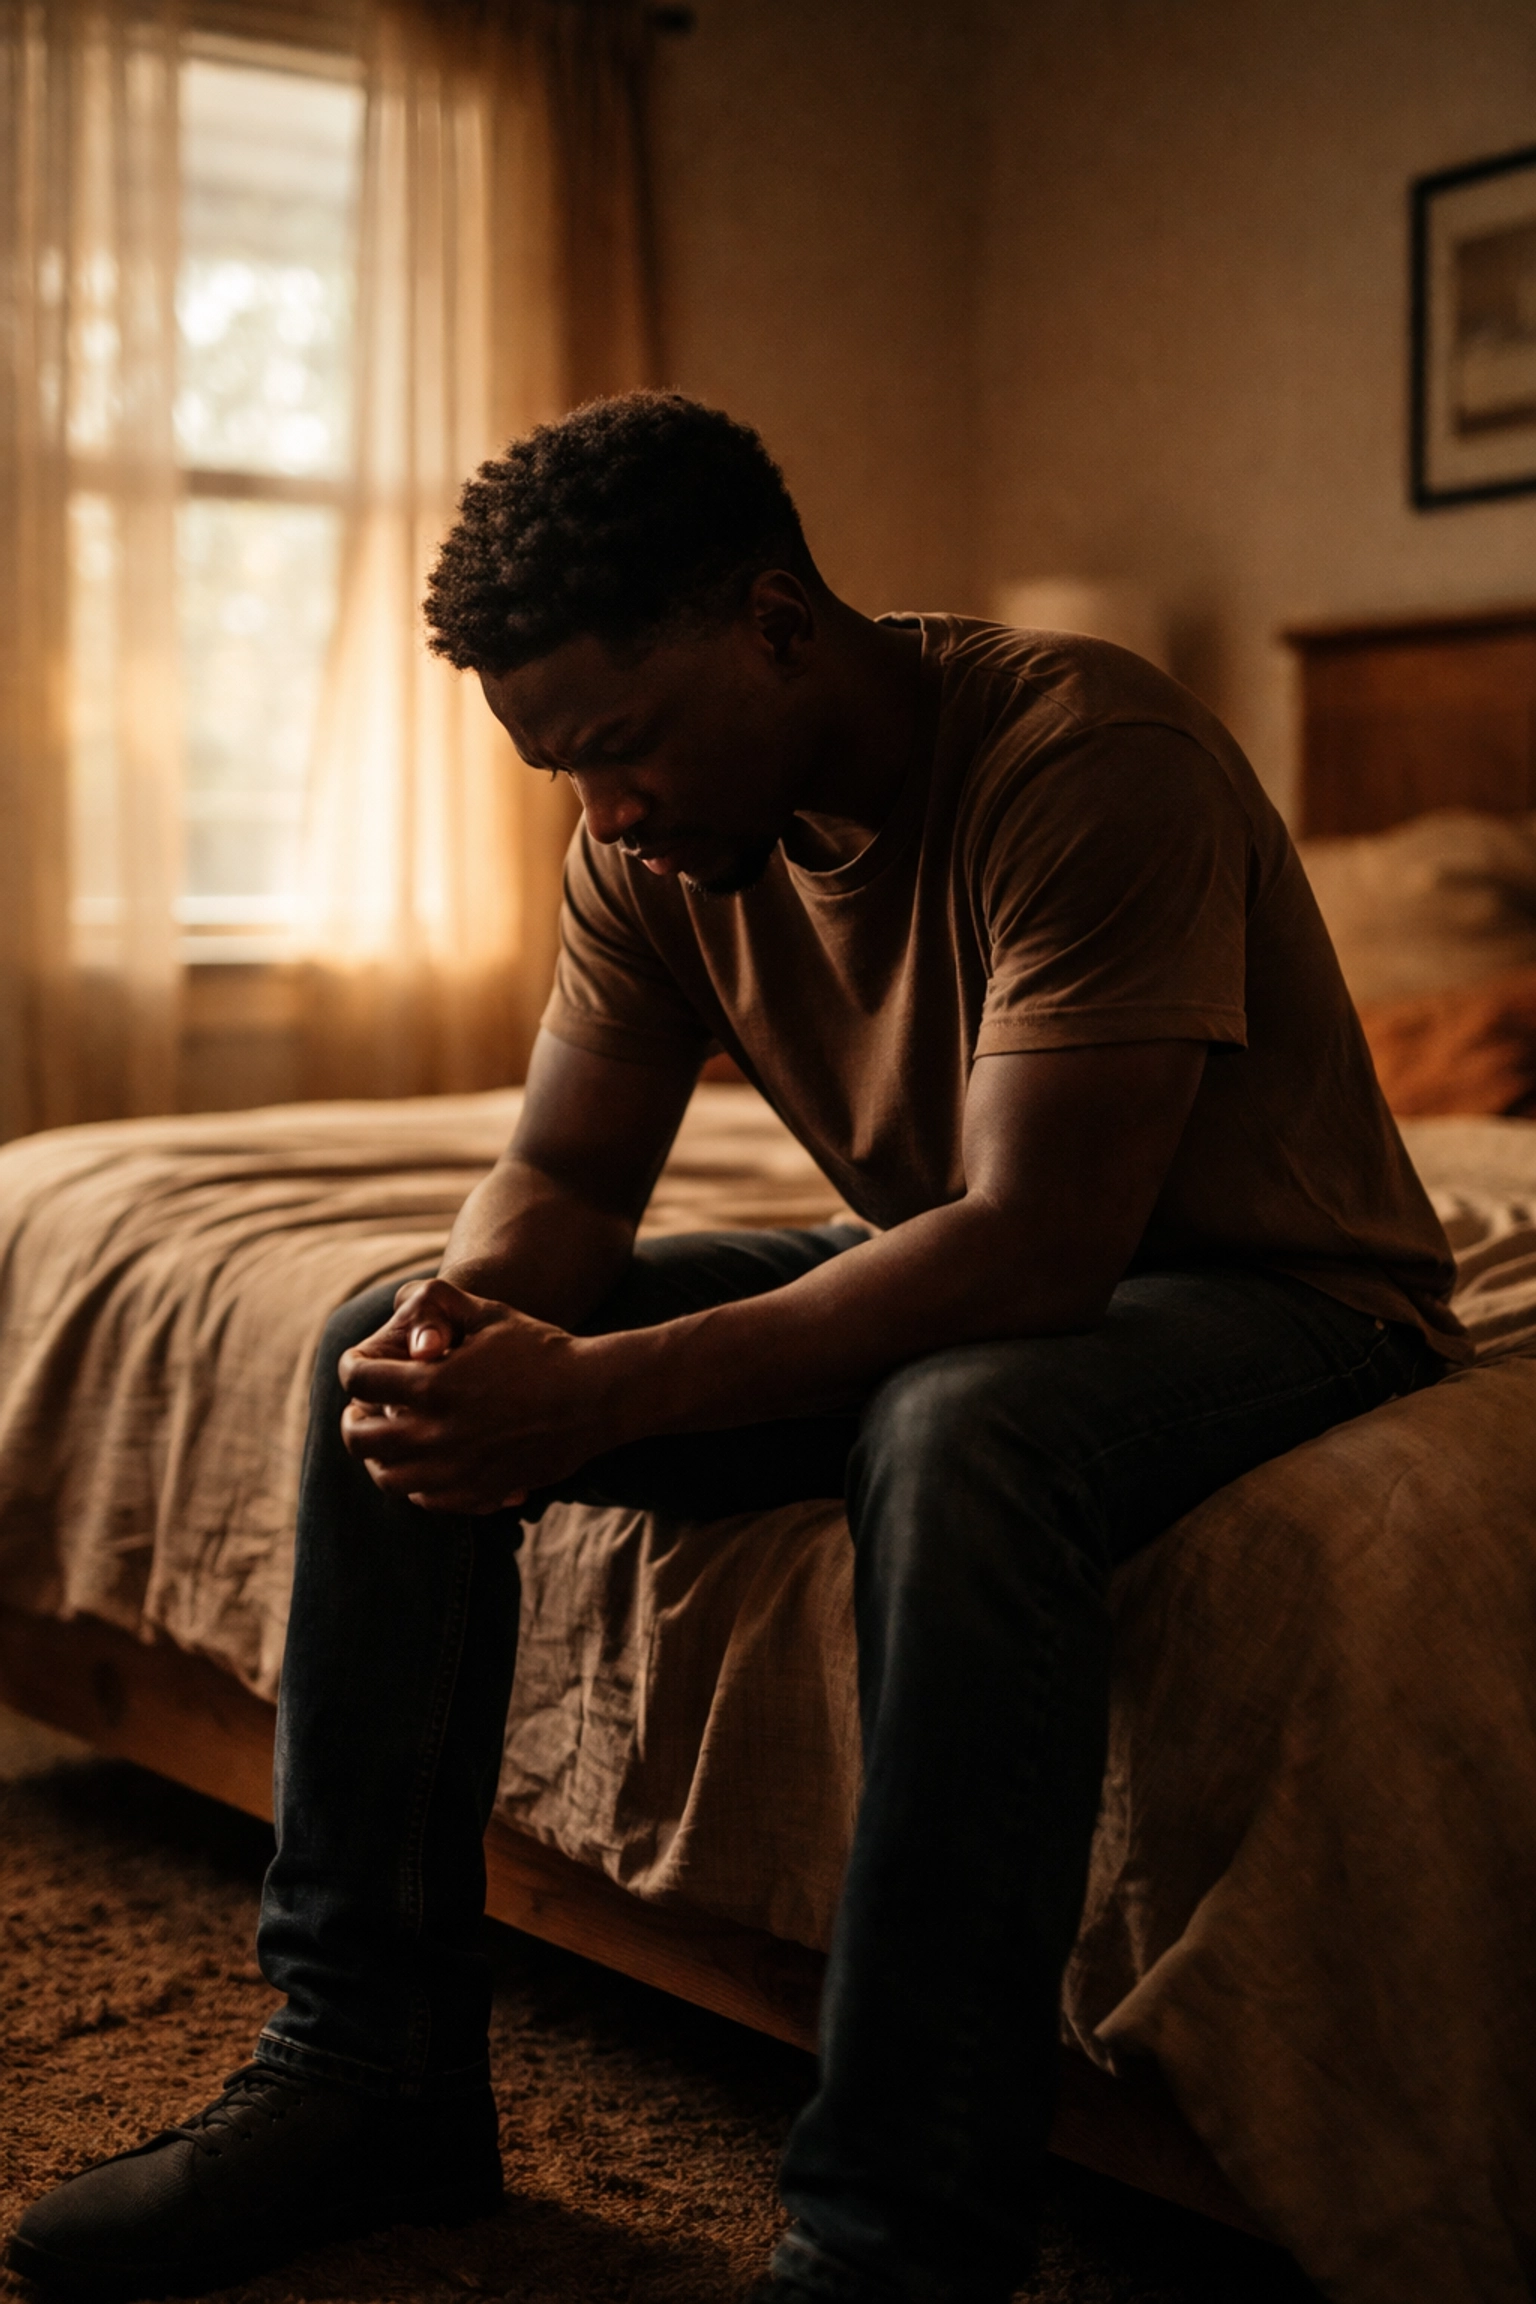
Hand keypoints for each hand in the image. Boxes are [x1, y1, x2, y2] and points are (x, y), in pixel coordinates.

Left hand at [337, 1277, 616, 1513]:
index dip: (352, 1368)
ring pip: (388, 1476)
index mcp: (432, 1384)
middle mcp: (436, 1432)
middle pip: (359, 1438)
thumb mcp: (491, 1314)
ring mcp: (456, 1469)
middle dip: (352, 1419)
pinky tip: (426, 1465)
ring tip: (388, 1442)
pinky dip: (416, 1483)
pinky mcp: (478, 1492)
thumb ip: (443, 1303)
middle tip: (361, 1410)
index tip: (359, 1368)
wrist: (594, 1398)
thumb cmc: (542, 1349)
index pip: (358, 1381)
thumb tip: (405, 1297)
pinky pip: (426, 1499)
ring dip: (380, 1457)